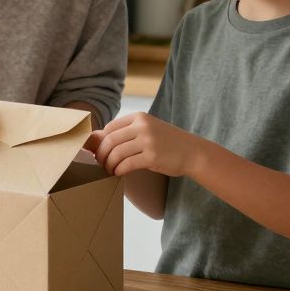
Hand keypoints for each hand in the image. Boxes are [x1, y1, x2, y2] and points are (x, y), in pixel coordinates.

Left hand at [90, 112, 206, 177]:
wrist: (192, 152)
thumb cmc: (167, 142)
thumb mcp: (148, 129)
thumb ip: (127, 131)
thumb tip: (97, 138)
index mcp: (139, 117)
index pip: (110, 128)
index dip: (100, 142)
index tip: (98, 152)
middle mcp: (143, 126)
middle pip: (110, 140)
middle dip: (101, 154)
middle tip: (100, 164)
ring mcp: (148, 141)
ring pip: (117, 153)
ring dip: (109, 164)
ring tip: (110, 170)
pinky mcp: (152, 157)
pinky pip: (127, 164)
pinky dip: (119, 170)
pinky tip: (119, 173)